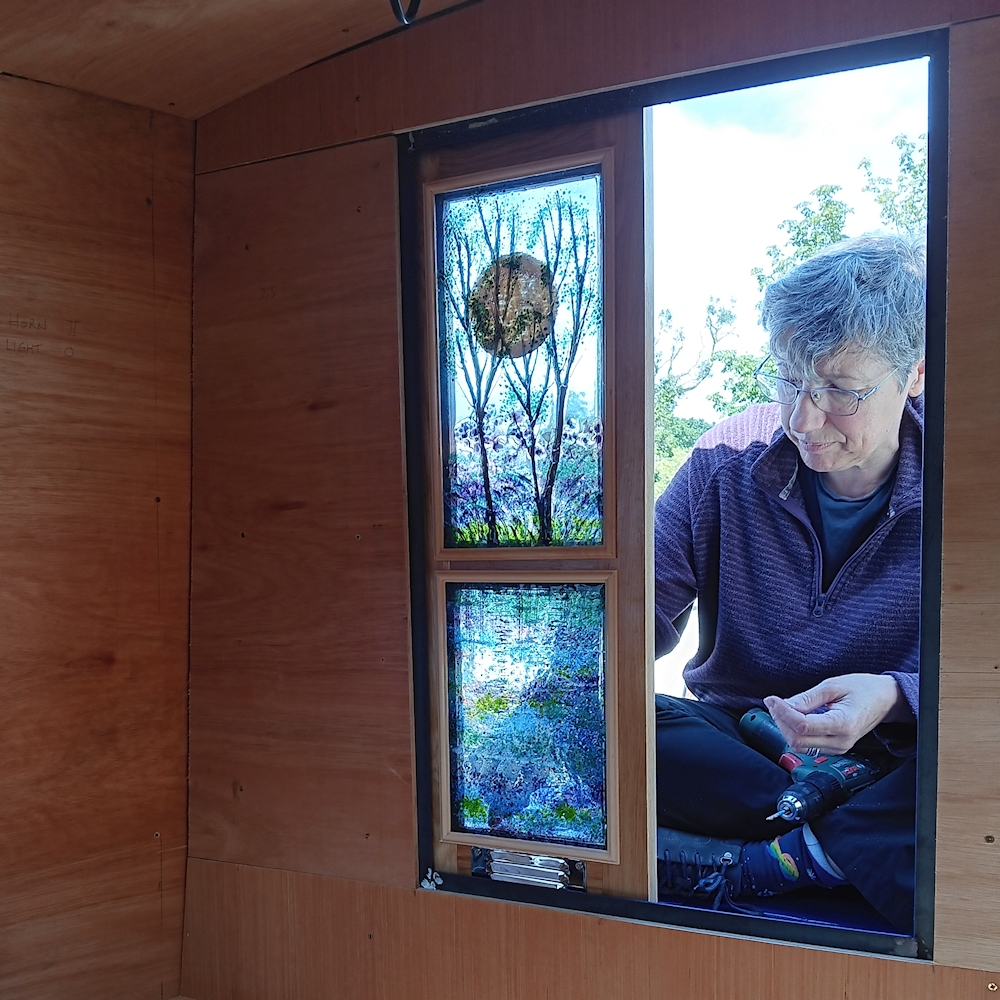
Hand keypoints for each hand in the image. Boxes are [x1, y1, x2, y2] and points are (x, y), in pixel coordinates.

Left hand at [763, 673, 903, 754]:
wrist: (884, 700)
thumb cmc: (862, 689)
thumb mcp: (833, 685)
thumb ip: (807, 698)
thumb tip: (783, 705)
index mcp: (843, 724)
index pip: (802, 726)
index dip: (782, 713)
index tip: (771, 699)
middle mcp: (841, 741)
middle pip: (797, 740)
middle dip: (781, 721)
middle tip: (774, 702)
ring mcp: (839, 748)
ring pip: (800, 746)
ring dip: (786, 727)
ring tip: (784, 708)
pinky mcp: (834, 748)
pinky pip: (808, 746)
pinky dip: (795, 732)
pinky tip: (795, 716)